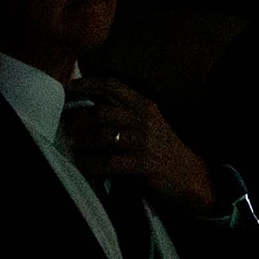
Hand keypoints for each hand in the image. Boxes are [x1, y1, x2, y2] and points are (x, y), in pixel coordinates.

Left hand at [64, 76, 217, 217]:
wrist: (191, 175)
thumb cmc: (165, 148)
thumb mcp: (151, 122)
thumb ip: (127, 111)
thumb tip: (93, 104)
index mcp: (145, 105)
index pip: (113, 86)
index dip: (88, 84)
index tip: (70, 86)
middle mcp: (143, 120)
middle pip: (101, 112)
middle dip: (79, 119)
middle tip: (67, 127)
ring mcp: (143, 142)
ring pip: (102, 136)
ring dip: (82, 142)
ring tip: (74, 146)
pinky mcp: (141, 164)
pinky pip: (108, 162)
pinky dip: (92, 163)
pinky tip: (84, 164)